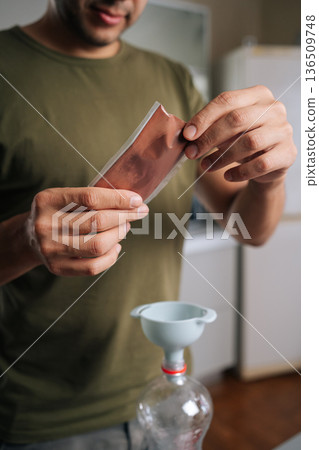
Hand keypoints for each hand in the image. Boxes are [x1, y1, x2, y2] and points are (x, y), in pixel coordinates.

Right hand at [25, 187, 148, 276]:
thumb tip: (131, 201)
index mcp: (48, 200)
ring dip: (119, 235)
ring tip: (125, 227)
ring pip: (97, 245)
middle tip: (138, 213)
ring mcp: (50, 248)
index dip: (118, 199)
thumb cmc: (56, 213)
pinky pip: (92, 267)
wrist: (29, 237)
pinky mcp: (57, 267)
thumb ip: (90, 198)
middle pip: (97, 222)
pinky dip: (111, 257)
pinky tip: (116, 246)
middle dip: (125, 216)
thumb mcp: (64, 197)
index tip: (137, 200)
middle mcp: (46, 225)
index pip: (90, 198)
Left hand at [183, 85, 296, 184]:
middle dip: (209, 138)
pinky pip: (260, 164)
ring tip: (206, 166)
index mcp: (258, 95)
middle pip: (236, 119)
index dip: (204, 118)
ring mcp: (284, 130)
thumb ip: (210, 128)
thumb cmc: (244, 140)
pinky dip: (240, 172)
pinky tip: (227, 176)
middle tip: (192, 153)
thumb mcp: (227, 130)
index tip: (187, 135)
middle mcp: (274, 109)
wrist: (268, 164)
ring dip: (222, 157)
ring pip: (249, 142)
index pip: (227, 100)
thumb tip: (187, 136)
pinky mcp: (288, 153)